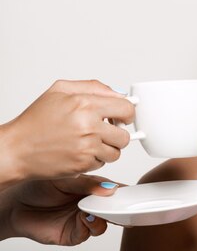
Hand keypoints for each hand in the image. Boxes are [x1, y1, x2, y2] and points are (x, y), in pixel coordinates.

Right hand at [0, 80, 134, 186]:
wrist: (15, 149)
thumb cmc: (36, 120)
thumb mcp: (60, 90)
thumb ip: (93, 87)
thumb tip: (119, 93)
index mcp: (85, 104)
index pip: (127, 108)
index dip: (126, 113)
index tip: (121, 117)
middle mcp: (88, 125)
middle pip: (125, 134)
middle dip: (118, 133)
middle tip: (105, 132)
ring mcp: (86, 146)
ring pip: (116, 151)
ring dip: (107, 148)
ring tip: (92, 143)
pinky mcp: (82, 163)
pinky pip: (103, 163)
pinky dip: (95, 159)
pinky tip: (81, 152)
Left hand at [0, 174, 121, 244]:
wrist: (15, 203)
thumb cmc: (38, 186)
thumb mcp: (67, 178)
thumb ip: (88, 183)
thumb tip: (110, 188)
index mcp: (93, 188)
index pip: (115, 191)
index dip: (125, 193)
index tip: (133, 193)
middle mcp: (90, 204)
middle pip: (113, 209)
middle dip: (119, 208)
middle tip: (119, 203)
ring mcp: (82, 219)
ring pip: (103, 223)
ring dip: (104, 218)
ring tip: (97, 210)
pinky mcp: (72, 233)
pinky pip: (87, 233)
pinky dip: (89, 226)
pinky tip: (85, 217)